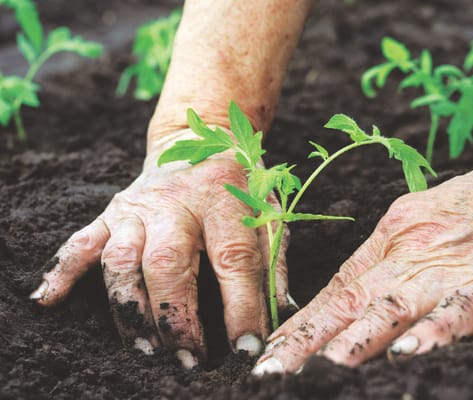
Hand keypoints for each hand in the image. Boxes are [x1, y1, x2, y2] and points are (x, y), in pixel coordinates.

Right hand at [29, 128, 291, 367]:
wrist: (201, 136)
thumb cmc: (241, 183)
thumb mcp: (269, 212)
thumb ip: (274, 262)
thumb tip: (281, 315)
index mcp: (225, 202)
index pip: (234, 260)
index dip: (241, 309)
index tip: (246, 349)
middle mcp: (177, 204)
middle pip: (168, 263)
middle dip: (175, 318)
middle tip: (188, 359)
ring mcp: (139, 207)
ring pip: (121, 260)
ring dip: (129, 309)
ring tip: (145, 348)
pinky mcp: (113, 211)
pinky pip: (82, 241)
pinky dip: (63, 271)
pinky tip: (49, 300)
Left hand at [253, 143, 472, 373]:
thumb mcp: (423, 218)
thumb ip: (390, 254)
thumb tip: (354, 291)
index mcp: (392, 236)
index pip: (337, 288)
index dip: (301, 322)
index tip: (270, 348)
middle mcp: (411, 251)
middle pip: (350, 302)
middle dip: (307, 341)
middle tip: (269, 370)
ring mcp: (451, 265)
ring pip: (393, 307)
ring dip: (355, 341)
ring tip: (320, 369)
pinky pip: (460, 310)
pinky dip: (434, 332)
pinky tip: (409, 353)